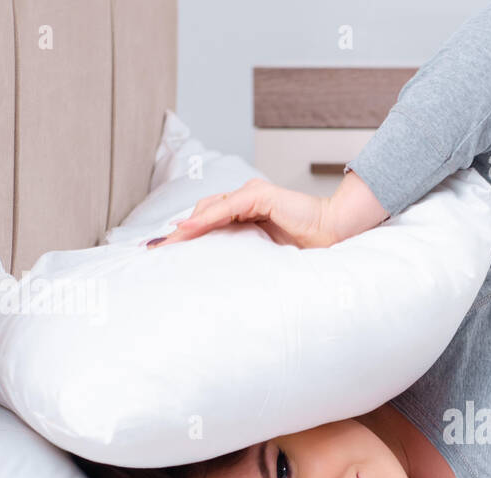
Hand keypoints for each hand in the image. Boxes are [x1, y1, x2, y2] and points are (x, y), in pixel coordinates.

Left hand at [150, 171, 387, 249]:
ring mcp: (253, 194)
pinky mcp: (260, 195)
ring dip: (188, 226)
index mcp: (247, 214)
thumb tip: (214, 269)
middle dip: (180, 232)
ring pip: (211, 208)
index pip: (209, 221)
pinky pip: (227, 206)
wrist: (333, 235)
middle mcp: (246, 200)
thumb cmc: (306, 247)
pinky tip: (189, 229)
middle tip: (157, 251)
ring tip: (168, 243)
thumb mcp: (263, 253)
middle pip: (204, 212)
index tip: (164, 253)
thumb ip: (240, 252)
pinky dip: (206, 218)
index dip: (186, 235)